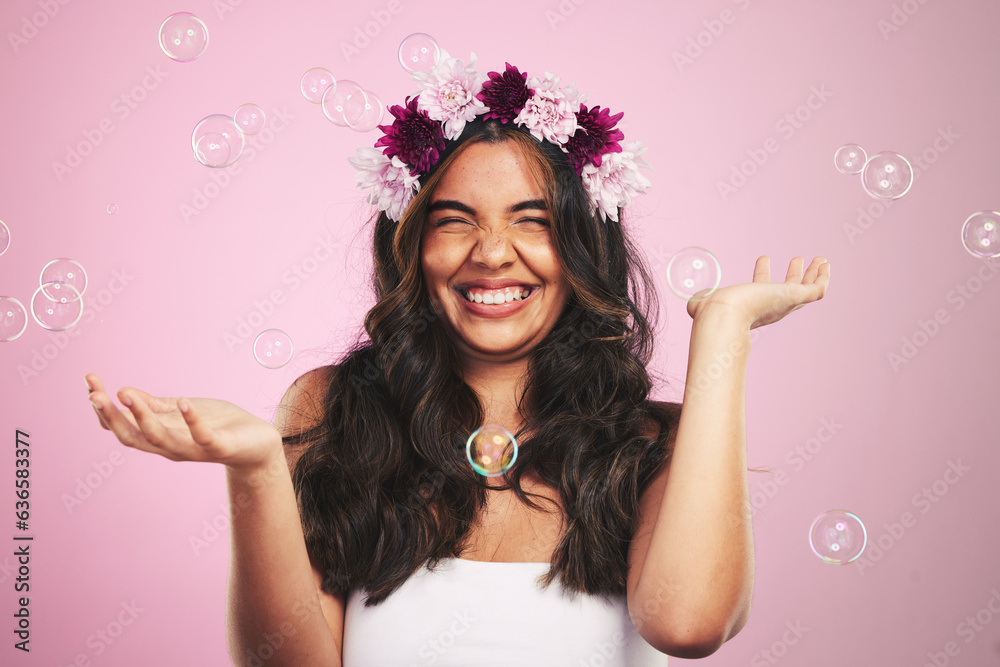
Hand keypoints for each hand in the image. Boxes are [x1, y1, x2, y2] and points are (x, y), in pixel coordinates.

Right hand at [85, 373, 282, 470]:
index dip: (102, 409)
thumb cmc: (218, 424)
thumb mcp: (182, 411)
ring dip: (142, 417)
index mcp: (160, 436)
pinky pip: (202, 436)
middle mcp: (171, 447)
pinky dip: (191, 420)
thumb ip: (154, 404)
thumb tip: (121, 391)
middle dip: (111, 416)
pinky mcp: (218, 447)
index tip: (89, 382)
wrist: (258, 443)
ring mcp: (194, 449)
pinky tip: (182, 401)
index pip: (122, 427)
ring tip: (128, 395)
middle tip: (94, 394)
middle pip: (131, 437)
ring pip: (159, 439)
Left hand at [686, 256, 829, 329]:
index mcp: (751, 306)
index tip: (763, 258)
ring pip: (805, 290)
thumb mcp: (703, 304)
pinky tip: (826, 264)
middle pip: (788, 291)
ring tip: (819, 259)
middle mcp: (770, 306)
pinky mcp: (794, 298)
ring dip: (813, 274)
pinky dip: (823, 278)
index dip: (762, 274)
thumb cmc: (712, 311)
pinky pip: (816, 290)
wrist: (724, 315)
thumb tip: (692, 303)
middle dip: (794, 275)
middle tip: (797, 259)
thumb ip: (699, 302)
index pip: (760, 289)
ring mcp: (784, 303)